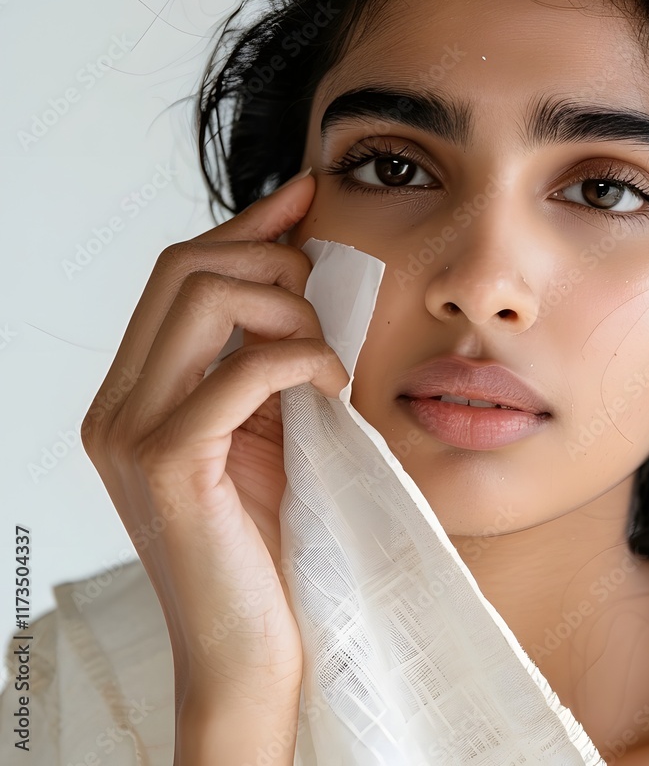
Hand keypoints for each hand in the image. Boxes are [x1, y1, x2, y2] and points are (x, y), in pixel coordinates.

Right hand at [82, 168, 344, 760]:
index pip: (179, 271)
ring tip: (326, 357)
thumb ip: (262, 359)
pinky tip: (334, 390)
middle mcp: (116, 404)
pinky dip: (302, 360)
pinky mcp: (166, 464)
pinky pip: (241, 367)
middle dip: (270, 260)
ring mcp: (131, 432)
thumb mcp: (267, 427)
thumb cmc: (272, 537)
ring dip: (287, 308)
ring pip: (205, 298)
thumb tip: (302, 274)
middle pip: (186, 267)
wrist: (254, 650)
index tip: (305, 195)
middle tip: (324, 299)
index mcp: (135, 391)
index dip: (245, 224)